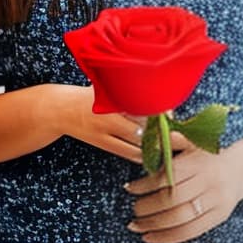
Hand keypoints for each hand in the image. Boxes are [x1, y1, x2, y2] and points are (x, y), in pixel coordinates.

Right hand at [48, 85, 189, 163]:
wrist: (59, 109)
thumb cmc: (88, 94)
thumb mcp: (105, 87)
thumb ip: (127, 91)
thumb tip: (157, 100)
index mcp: (113, 96)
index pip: (142, 104)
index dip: (159, 111)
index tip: (173, 115)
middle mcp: (110, 113)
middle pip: (143, 125)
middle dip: (163, 132)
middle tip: (182, 136)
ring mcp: (105, 130)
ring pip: (136, 142)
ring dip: (155, 146)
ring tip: (172, 148)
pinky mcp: (101, 143)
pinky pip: (126, 152)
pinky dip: (141, 155)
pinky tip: (153, 155)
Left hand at [124, 146, 242, 242]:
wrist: (239, 169)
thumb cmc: (207, 155)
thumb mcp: (192, 142)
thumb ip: (171, 140)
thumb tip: (147, 140)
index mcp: (198, 161)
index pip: (168, 176)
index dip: (146, 184)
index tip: (129, 188)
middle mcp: (208, 181)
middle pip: (173, 199)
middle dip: (148, 207)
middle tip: (134, 210)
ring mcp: (215, 201)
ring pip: (181, 218)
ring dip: (154, 226)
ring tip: (137, 226)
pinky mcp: (218, 217)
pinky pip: (191, 232)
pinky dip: (169, 238)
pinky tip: (151, 237)